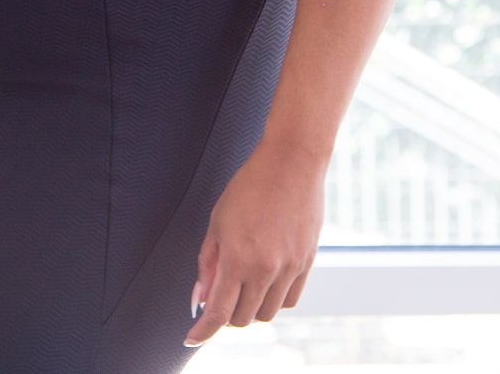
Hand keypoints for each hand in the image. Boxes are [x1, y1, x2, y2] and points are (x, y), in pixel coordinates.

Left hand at [183, 141, 324, 347]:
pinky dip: (274, 298)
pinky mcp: (307, 263)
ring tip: (244, 282)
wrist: (291, 163)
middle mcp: (265, 268)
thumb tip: (200, 298)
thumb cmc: (250, 185)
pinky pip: (289, 300)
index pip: (218, 312)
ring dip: (251, 307)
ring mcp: (289, 267)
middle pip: (242, 318)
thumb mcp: (217, 221)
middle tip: (220, 295)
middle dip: (226, 313)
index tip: (193, 337)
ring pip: (267, 313)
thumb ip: (207, 263)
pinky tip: (266, 279)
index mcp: (237, 257)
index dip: (203, 331)